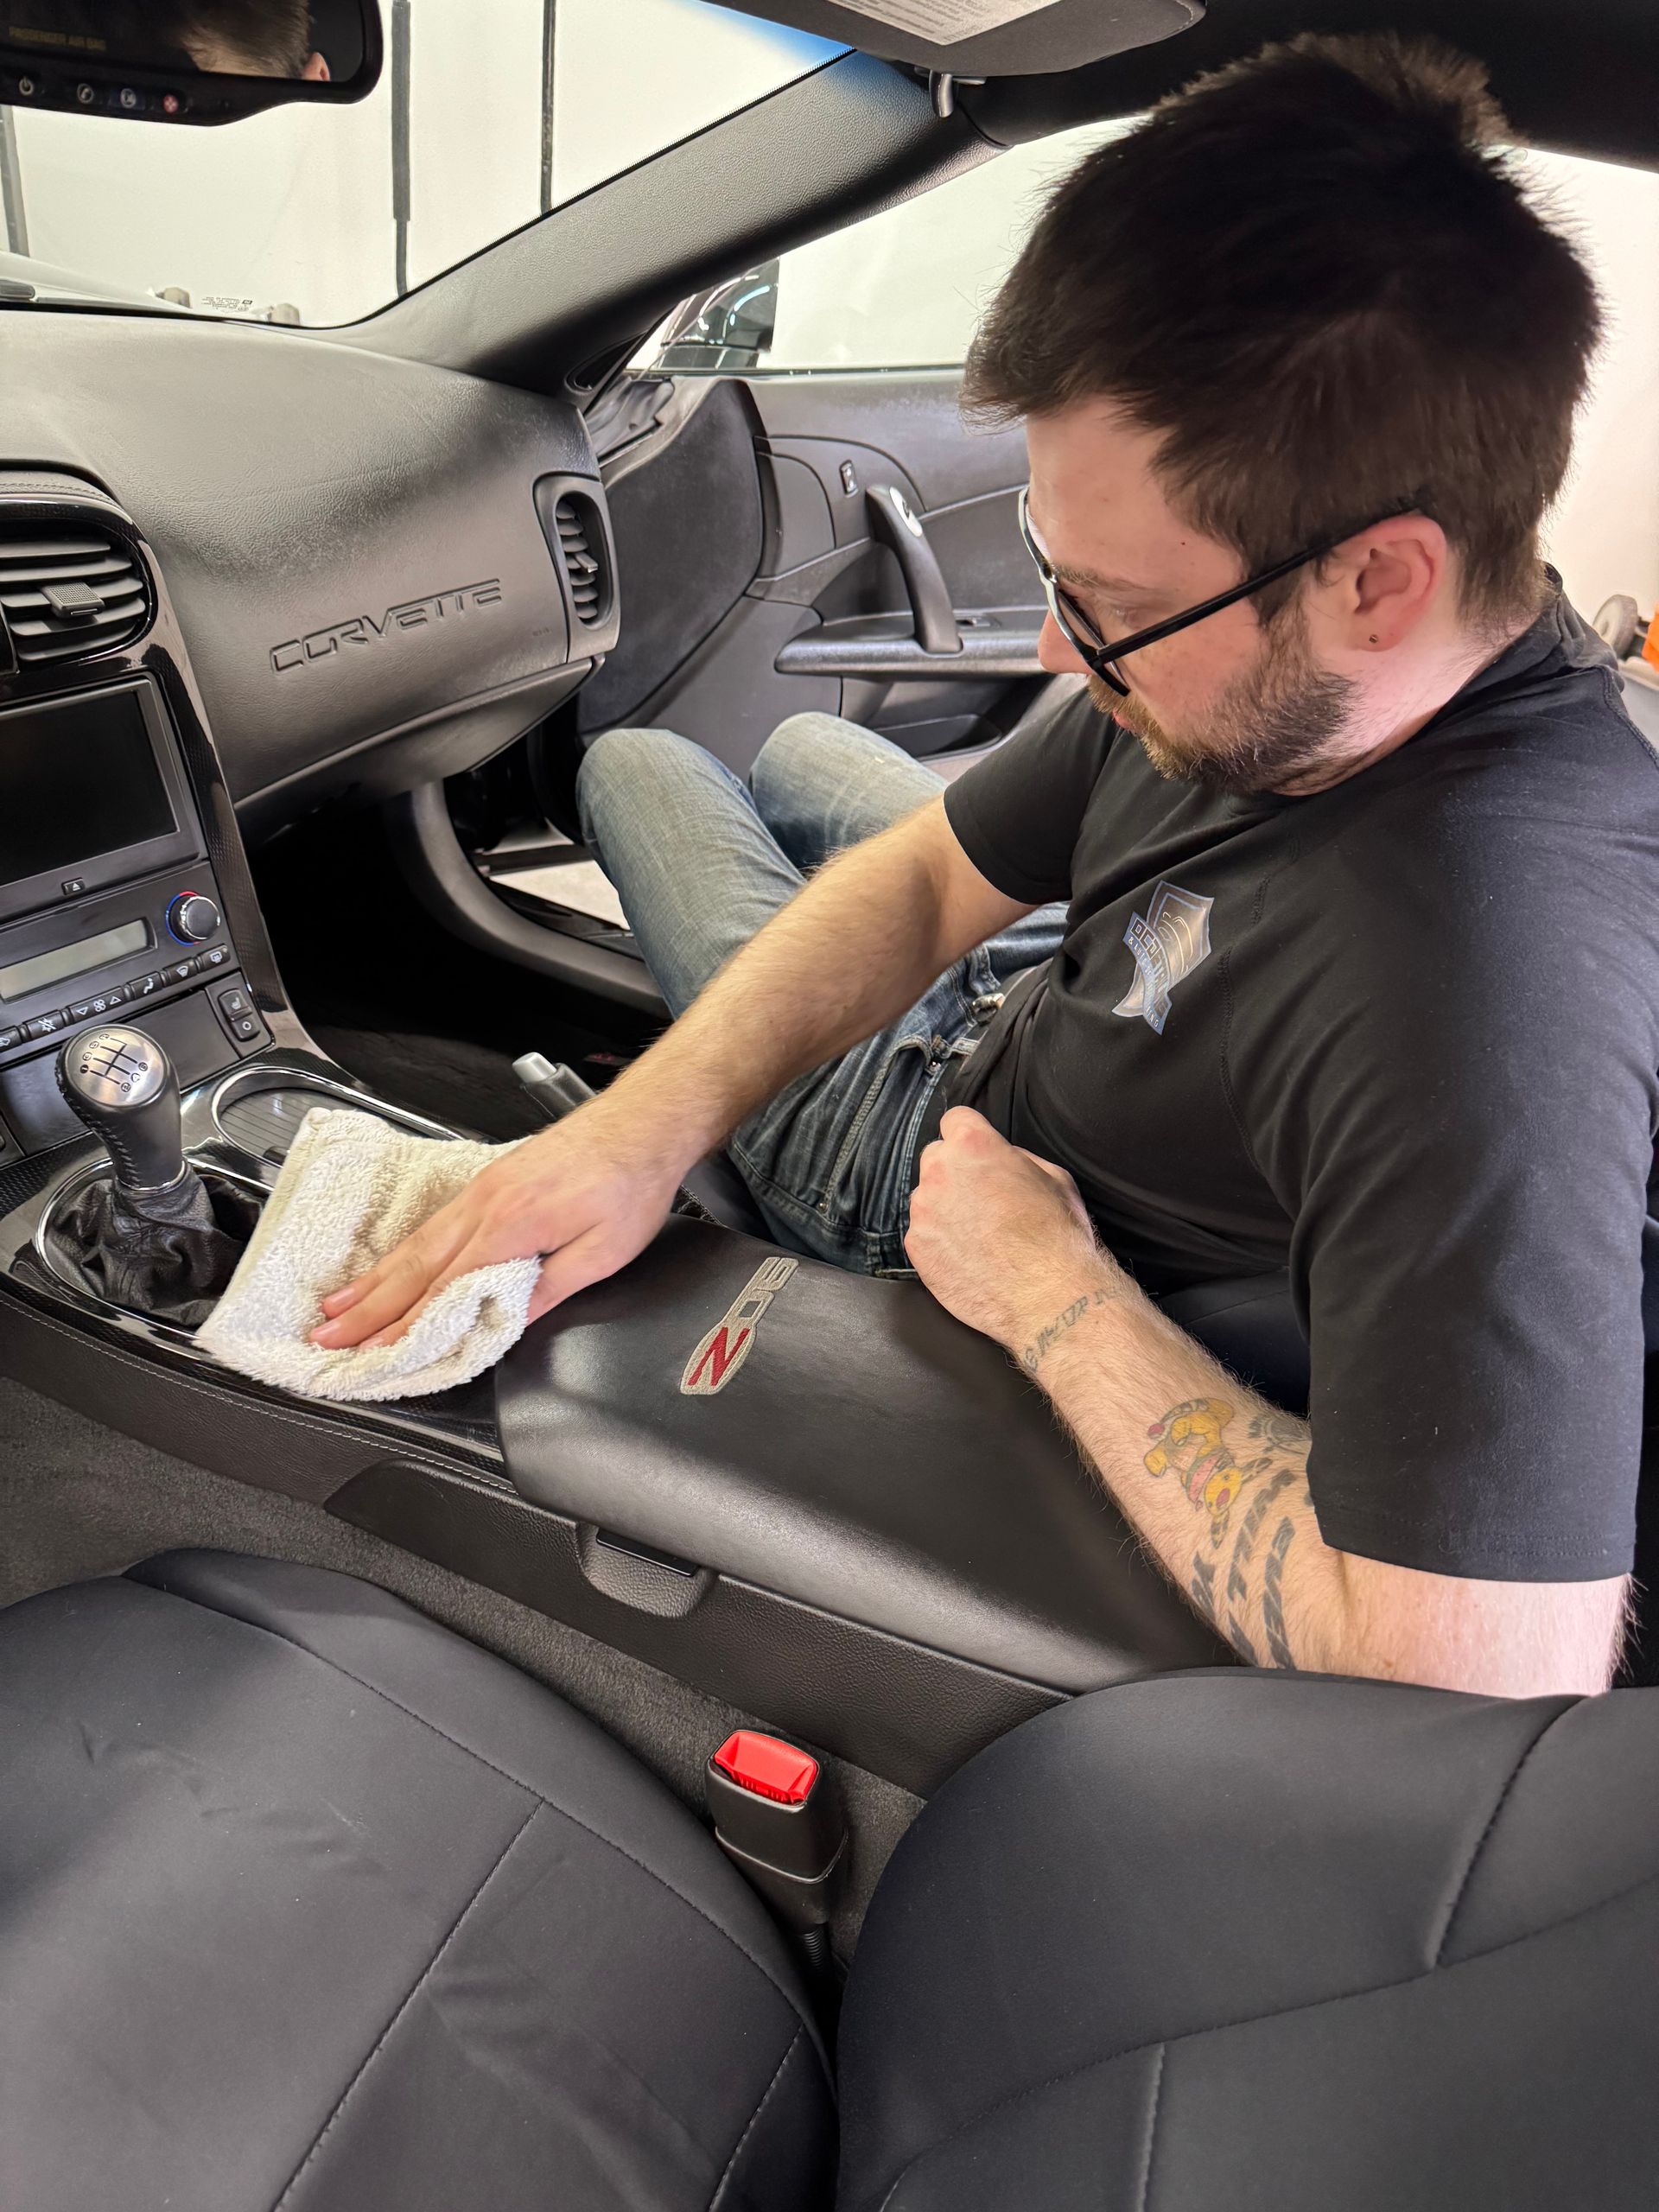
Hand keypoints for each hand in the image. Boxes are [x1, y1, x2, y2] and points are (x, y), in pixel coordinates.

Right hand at [309, 1097, 686, 1348]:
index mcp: (511, 1225)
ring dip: (374, 1280)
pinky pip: (434, 1225)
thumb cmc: (629, 1182)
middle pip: (414, 1266)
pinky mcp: (490, 1181)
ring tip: (338, 1307)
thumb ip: (549, 1289)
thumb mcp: (604, 1252)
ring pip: (417, 1243)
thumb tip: (505, 1323)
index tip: (373, 1355)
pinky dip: (402, 1252)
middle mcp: (485, 1204)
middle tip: (327, 1336)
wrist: (641, 1122)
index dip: (405, 1327)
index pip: (444, 1289)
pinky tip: (388, 1267)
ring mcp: (482, 1189)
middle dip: (368, 1308)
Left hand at [903, 1107, 1113, 1350]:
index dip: (969, 1135)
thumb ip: (1016, 1158)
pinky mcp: (916, 1247)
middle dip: (955, 1171)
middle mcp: (940, 1172)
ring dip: (946, 1208)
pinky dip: (940, 1242)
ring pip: (928, 1198)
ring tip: (979, 1235)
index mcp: (973, 1146)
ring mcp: (923, 1211)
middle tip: (983, 1198)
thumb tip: (1001, 1160)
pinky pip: (924, 1233)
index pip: (955, 1119)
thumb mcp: (1054, 1177)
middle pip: (936, 1157)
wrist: (1047, 1295)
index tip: (977, 1152)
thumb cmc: (1058, 1235)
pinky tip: (969, 1257)